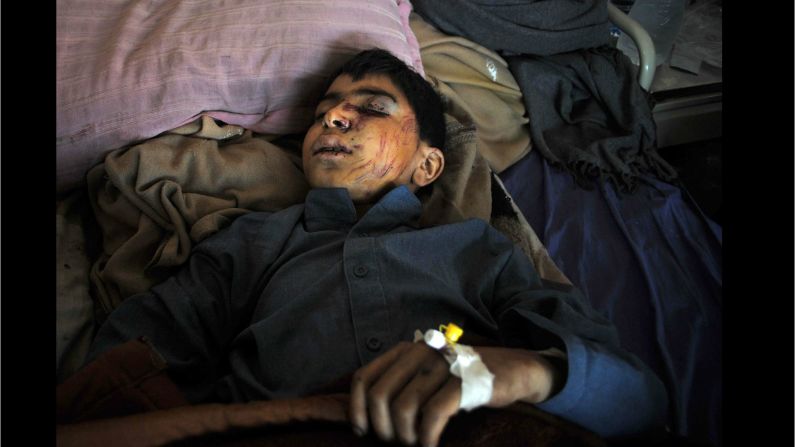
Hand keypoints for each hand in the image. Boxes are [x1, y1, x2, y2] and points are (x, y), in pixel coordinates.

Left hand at [349, 341, 563, 446]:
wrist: (511, 371)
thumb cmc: (461, 381)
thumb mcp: (423, 377)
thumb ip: (395, 387)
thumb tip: (355, 414)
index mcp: (404, 350)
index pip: (363, 378)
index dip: (357, 410)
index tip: (364, 433)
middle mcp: (419, 352)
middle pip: (378, 396)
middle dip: (383, 429)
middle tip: (399, 444)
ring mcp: (441, 365)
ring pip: (402, 409)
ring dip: (406, 437)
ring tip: (418, 445)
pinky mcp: (463, 382)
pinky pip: (432, 415)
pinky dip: (427, 438)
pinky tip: (432, 446)